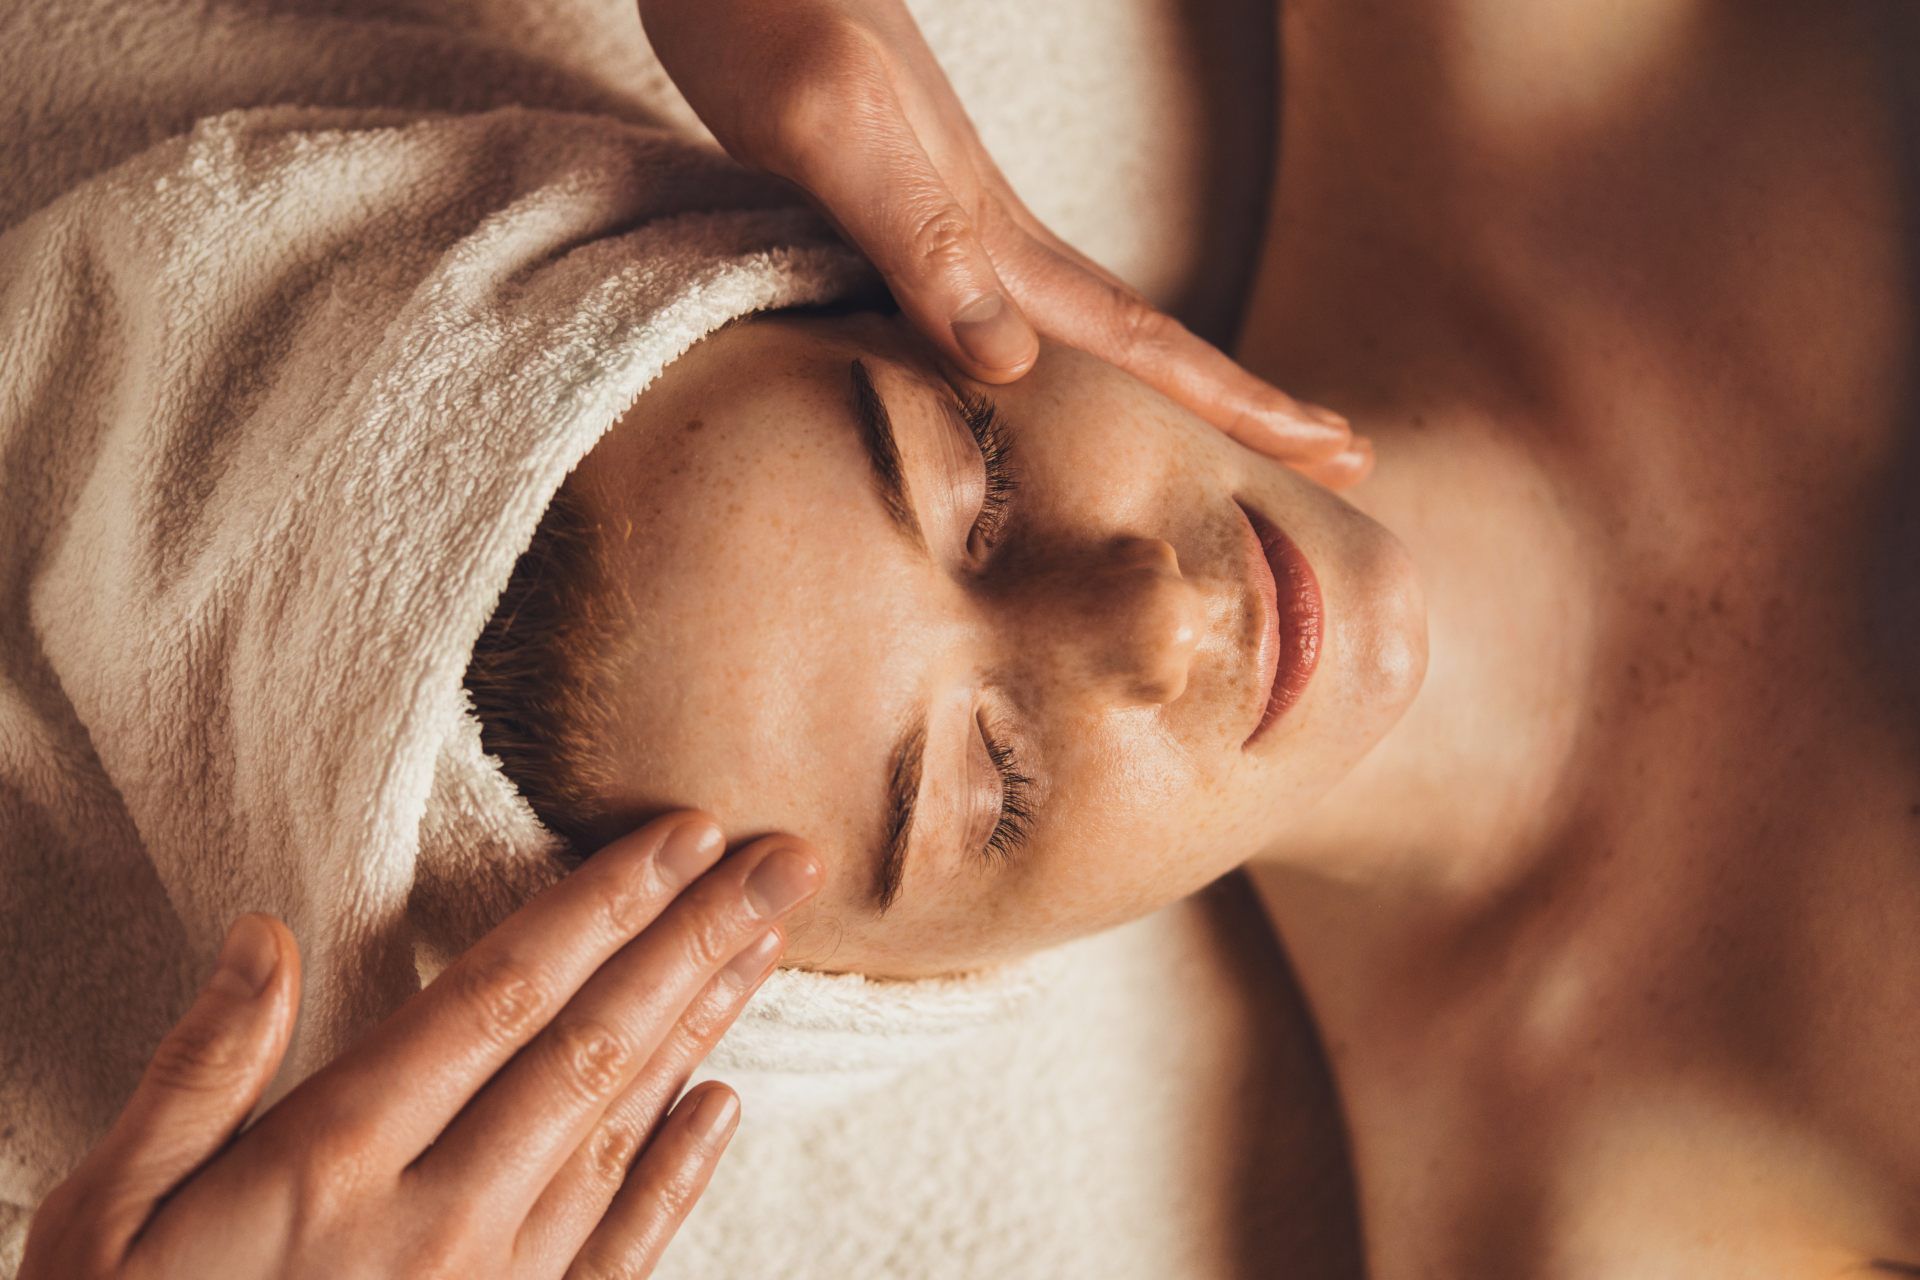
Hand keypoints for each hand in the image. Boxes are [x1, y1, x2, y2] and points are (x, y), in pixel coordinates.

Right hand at [21, 813, 822, 1279]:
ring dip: (704, 1028)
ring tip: (765, 945)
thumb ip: (198, 1072)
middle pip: (594, 1046)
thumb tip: (266, 936)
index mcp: (334, 1160)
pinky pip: (621, 1254)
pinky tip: (725, 1105)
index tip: (680, 834)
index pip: (502, 995)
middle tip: (782, 864)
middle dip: (696, 942)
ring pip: (622, 1132)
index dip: (602, 906)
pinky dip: (680, 1176)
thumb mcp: (107, 1216)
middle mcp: (437, 1217)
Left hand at [639, 0, 1371, 486]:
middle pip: (1140, 336)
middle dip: (1242, 402)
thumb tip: (1016, 363)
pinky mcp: (900, 220)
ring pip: (1084, 330)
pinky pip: (1008, 319)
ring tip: (1229, 428)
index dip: (1236, 400)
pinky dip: (1065, 365)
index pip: (1140, 335)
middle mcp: (991, 235)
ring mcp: (953, 225)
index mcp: (993, 230)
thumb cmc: (764, 21)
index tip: (1333, 444)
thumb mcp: (830, 127)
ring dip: (1165, 384)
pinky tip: (1050, 376)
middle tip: (1340, 450)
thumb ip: (918, 233)